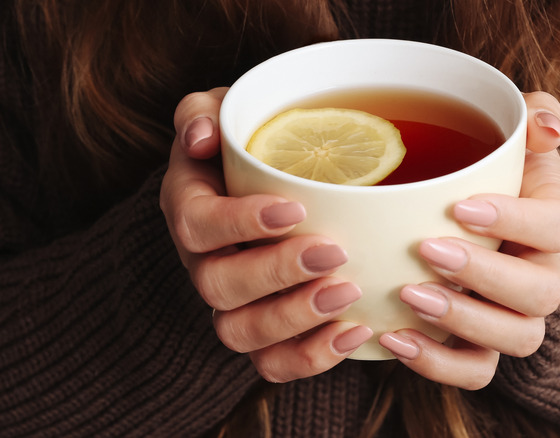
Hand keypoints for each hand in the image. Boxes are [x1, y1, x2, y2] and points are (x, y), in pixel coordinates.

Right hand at [160, 88, 372, 382]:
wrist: (271, 184)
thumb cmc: (253, 145)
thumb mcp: (228, 114)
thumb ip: (204, 112)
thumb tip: (200, 138)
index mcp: (190, 208)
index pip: (198, 224)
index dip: (240, 223)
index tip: (295, 209)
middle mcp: (203, 262)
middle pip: (219, 286)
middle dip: (277, 273)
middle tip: (334, 250)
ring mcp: (231, 304)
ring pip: (240, 333)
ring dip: (296, 319)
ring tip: (349, 294)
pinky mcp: (264, 333)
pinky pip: (272, 362)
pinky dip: (312, 357)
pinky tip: (357, 331)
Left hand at [378, 92, 559, 389]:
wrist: (466, 221)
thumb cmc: (487, 173)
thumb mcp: (509, 136)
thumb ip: (531, 115)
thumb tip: (546, 127)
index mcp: (552, 220)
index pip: (556, 227)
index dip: (515, 221)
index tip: (460, 207)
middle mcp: (544, 275)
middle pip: (539, 292)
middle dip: (485, 275)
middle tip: (428, 250)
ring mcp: (517, 317)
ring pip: (517, 337)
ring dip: (464, 322)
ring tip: (410, 296)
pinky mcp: (483, 347)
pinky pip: (477, 371)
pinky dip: (438, 364)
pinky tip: (394, 338)